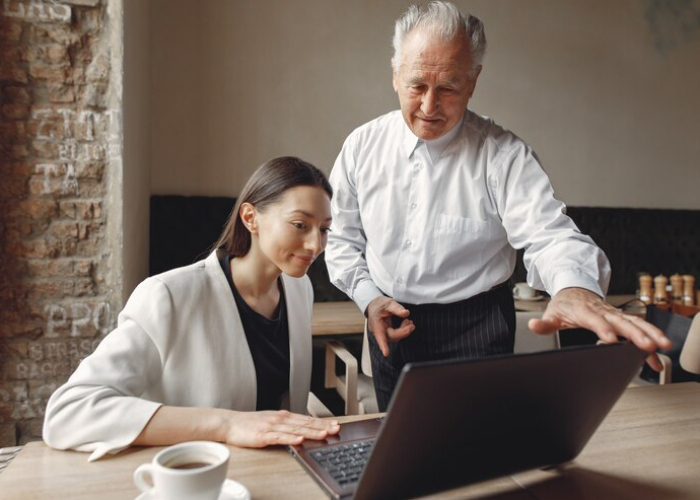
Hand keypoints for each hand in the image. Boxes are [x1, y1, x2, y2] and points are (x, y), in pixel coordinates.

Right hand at [223, 410, 339, 447]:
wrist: (229, 423)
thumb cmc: (249, 424)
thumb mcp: (271, 422)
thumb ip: (286, 425)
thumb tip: (302, 429)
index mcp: (283, 416)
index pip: (307, 419)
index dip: (322, 422)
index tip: (336, 424)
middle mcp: (280, 419)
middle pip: (304, 423)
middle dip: (322, 426)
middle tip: (336, 429)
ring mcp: (271, 427)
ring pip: (295, 429)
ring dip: (310, 432)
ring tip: (324, 434)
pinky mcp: (262, 436)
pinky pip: (278, 437)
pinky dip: (290, 438)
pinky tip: (299, 439)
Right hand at [366, 296, 414, 356]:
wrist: (374, 305)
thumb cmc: (379, 304)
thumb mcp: (388, 303)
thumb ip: (397, 308)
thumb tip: (406, 313)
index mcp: (376, 324)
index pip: (380, 335)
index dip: (383, 345)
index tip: (386, 353)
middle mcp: (378, 331)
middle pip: (391, 336)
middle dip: (403, 332)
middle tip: (412, 325)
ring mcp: (383, 333)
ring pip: (395, 337)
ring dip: (404, 331)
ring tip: (410, 322)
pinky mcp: (387, 333)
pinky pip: (396, 335)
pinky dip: (403, 330)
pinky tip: (407, 323)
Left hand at [527, 287, 671, 370]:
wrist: (574, 289)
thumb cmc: (565, 304)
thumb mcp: (551, 313)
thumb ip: (545, 323)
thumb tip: (533, 326)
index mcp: (585, 310)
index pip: (595, 320)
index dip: (603, 328)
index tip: (610, 339)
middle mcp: (603, 311)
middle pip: (622, 321)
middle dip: (636, 334)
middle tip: (647, 345)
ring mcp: (614, 314)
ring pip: (636, 322)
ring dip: (651, 333)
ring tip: (663, 346)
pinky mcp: (621, 318)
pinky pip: (638, 328)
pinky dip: (649, 341)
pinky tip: (657, 358)